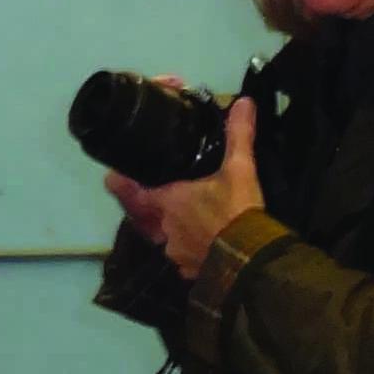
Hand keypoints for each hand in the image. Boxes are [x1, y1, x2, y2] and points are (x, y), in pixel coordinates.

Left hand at [104, 95, 263, 279]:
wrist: (251, 261)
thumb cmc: (237, 212)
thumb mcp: (240, 169)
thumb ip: (238, 135)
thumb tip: (244, 102)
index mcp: (166, 201)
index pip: (127, 189)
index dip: (121, 181)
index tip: (122, 173)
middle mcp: (164, 229)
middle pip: (148, 213)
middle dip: (158, 204)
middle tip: (174, 193)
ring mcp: (175, 253)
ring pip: (167, 236)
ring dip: (177, 228)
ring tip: (196, 218)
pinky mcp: (190, 271)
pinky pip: (184, 257)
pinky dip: (193, 249)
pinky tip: (209, 243)